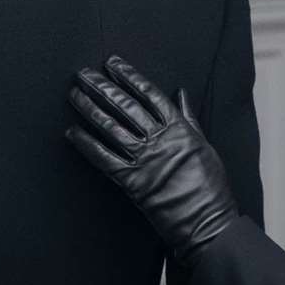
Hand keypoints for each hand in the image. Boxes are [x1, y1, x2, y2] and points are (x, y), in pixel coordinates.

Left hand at [66, 55, 238, 262]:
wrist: (208, 222)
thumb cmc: (211, 185)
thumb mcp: (205, 144)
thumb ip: (189, 118)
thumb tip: (181, 92)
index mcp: (180, 127)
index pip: (150, 94)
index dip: (130, 76)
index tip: (112, 63)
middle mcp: (160, 139)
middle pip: (125, 105)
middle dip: (102, 86)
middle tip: (83, 72)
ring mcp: (145, 159)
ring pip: (111, 127)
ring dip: (90, 109)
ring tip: (74, 94)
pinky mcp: (132, 182)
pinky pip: (104, 159)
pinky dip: (87, 144)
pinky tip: (72, 132)